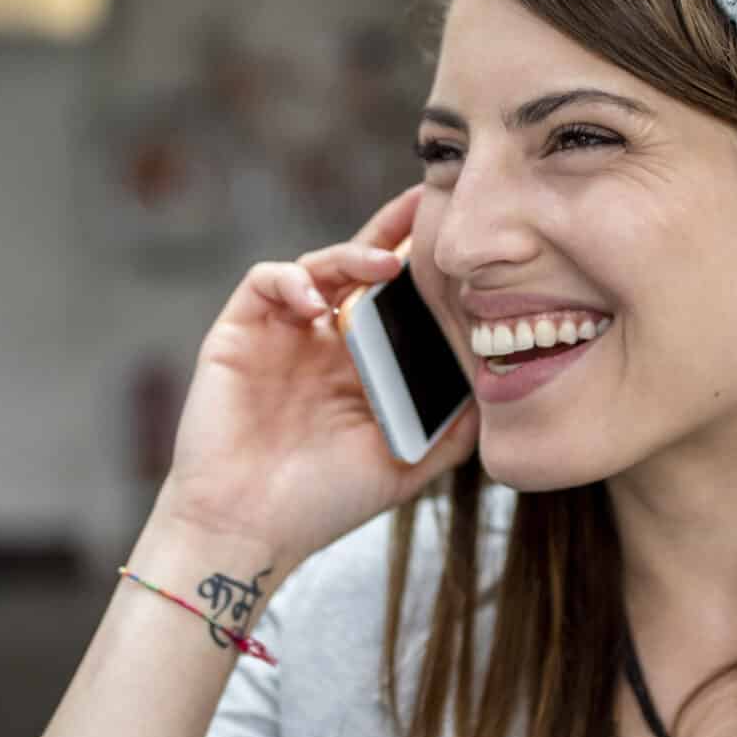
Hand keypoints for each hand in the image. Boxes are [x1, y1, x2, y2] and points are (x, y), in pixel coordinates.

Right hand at [155, 183, 478, 567]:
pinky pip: (264, 282)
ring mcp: (279, 335)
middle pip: (360, 268)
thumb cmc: (321, 504)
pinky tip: (318, 302)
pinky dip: (291, 279)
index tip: (462, 243)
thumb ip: (449, 430)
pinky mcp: (237, 335)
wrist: (248, 531)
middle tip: (430, 204)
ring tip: (383, 266)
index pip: (396, 301)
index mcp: (360, 366)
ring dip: (351, 256)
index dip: (423, 268)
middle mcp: (322, 342)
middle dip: (393, 233)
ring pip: (317, 267)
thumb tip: (500, 391)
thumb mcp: (404, 466)